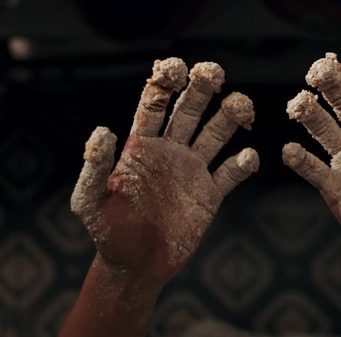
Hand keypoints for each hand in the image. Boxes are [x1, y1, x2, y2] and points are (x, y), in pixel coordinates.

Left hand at [71, 58, 258, 283]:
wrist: (136, 267)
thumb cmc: (109, 233)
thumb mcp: (91, 202)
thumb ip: (95, 167)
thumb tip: (102, 130)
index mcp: (141, 147)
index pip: (155, 106)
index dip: (164, 84)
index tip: (176, 66)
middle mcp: (170, 151)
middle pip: (189, 111)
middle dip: (201, 90)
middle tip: (214, 71)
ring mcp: (193, 171)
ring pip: (215, 135)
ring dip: (229, 118)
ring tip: (241, 104)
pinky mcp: (211, 194)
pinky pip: (231, 172)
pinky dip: (242, 163)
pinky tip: (248, 157)